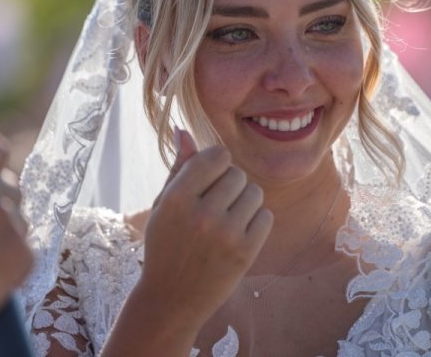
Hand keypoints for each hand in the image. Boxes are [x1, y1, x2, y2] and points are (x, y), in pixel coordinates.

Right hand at [139, 129, 272, 329]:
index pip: (217, 156)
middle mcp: (202, 213)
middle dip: (230, 185)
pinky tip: (237, 235)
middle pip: (238, 174)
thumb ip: (179, 168)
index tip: (210, 180)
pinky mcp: (246, 251)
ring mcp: (226, 233)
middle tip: (215, 207)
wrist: (172, 299)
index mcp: (177, 198)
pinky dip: (256, 223)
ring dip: (245, 203)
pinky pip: (266, 217)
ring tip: (226, 221)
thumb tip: (184, 131)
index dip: (217, 164)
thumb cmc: (166, 245)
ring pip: (255, 193)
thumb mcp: (164, 206)